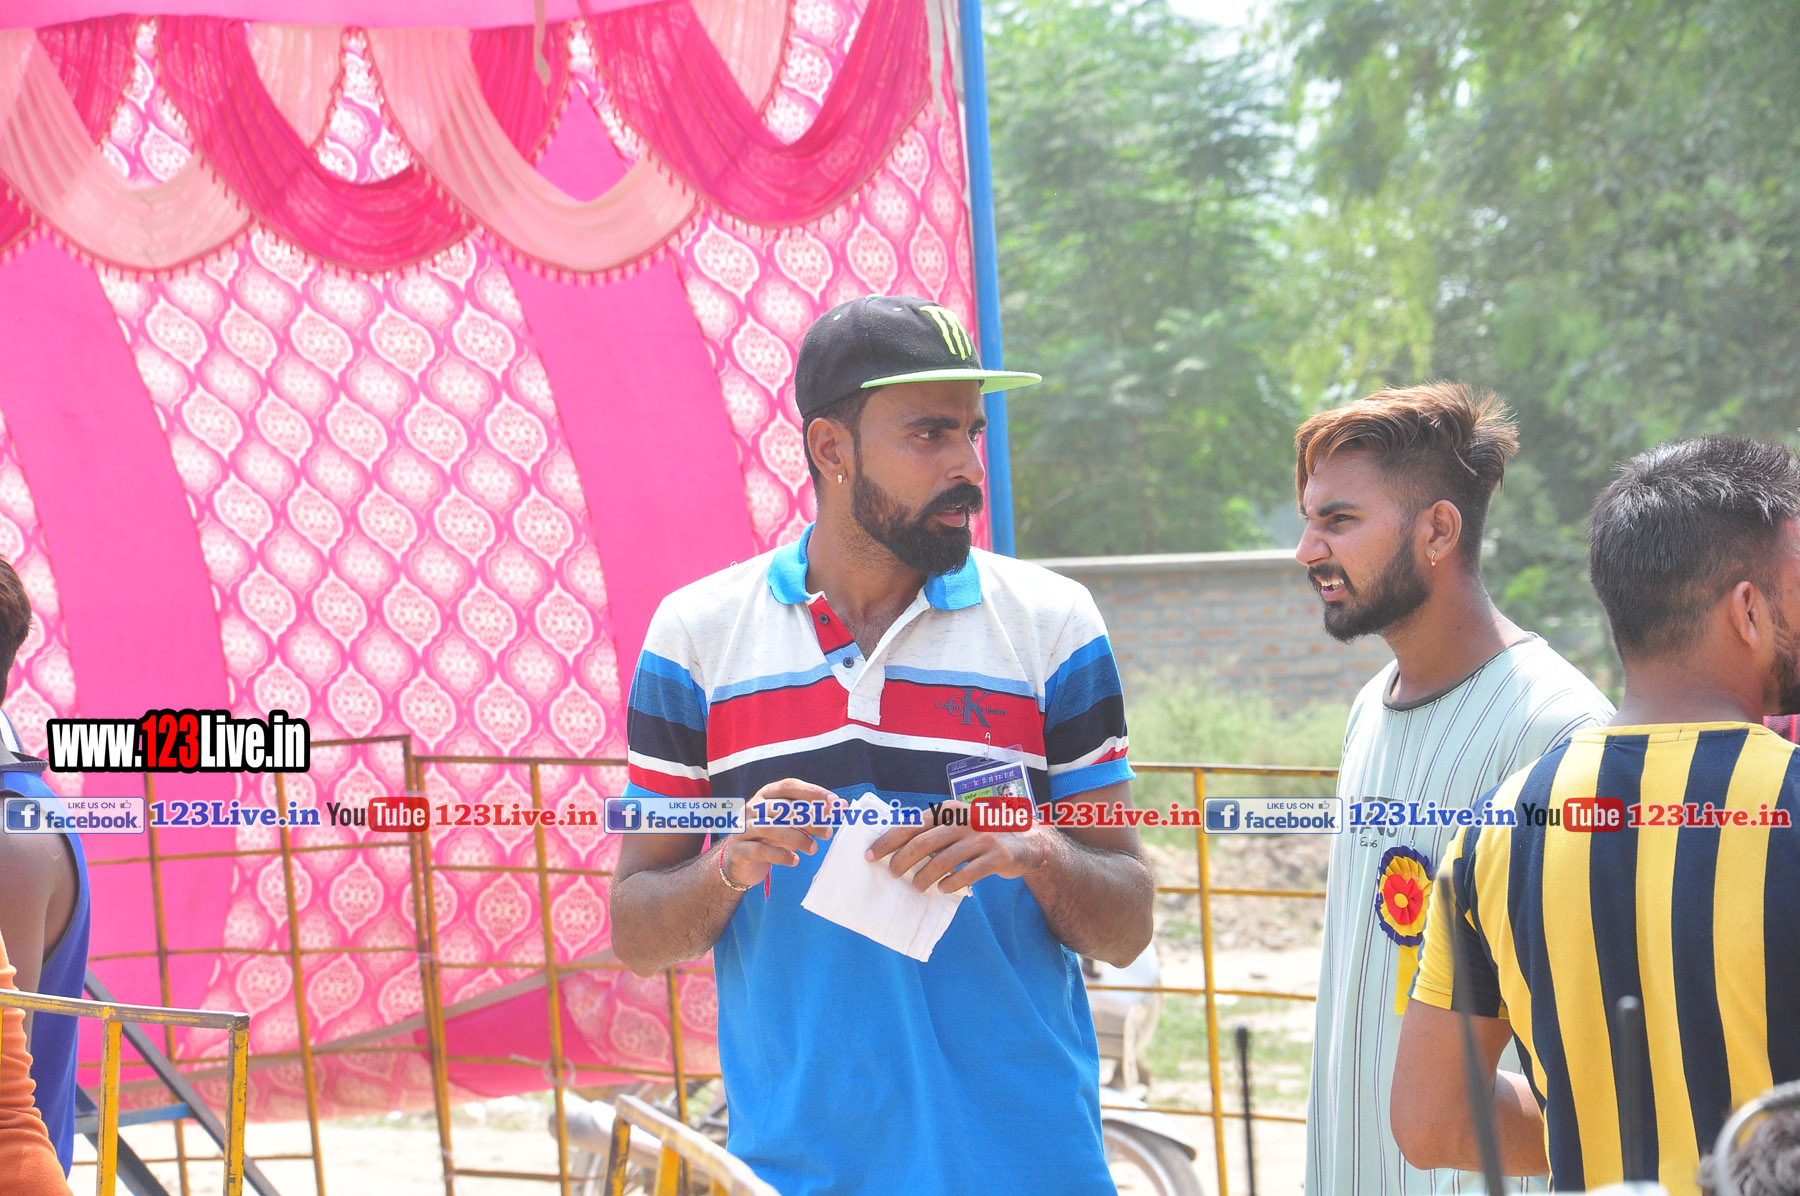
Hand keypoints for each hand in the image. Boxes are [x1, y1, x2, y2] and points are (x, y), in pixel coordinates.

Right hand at [719, 779, 841, 888]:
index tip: (835, 802)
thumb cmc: (771, 838)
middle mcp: (752, 807)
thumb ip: (810, 815)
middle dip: (810, 820)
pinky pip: (761, 850)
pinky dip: (781, 856)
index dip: (813, 792)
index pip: (790, 786)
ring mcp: (743, 827)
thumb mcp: (790, 823)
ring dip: (798, 838)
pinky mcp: (739, 849)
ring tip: (814, 849)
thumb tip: (839, 809)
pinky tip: (794, 861)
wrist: (740, 861)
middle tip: (828, 833)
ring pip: (772, 828)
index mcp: (766, 794)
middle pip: (783, 808)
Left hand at [865, 818, 1051, 893]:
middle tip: (892, 874)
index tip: (870, 856)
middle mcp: (964, 820)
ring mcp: (982, 837)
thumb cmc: (981, 836)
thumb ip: (932, 832)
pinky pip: (967, 873)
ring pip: (943, 861)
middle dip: (902, 861)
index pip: (912, 824)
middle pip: (923, 843)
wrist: (1026, 841)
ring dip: (925, 877)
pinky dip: (951, 883)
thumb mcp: (957, 825)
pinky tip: (943, 889)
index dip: (888, 841)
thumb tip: (894, 849)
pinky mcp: (996, 856)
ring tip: (917, 888)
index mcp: (949, 810)